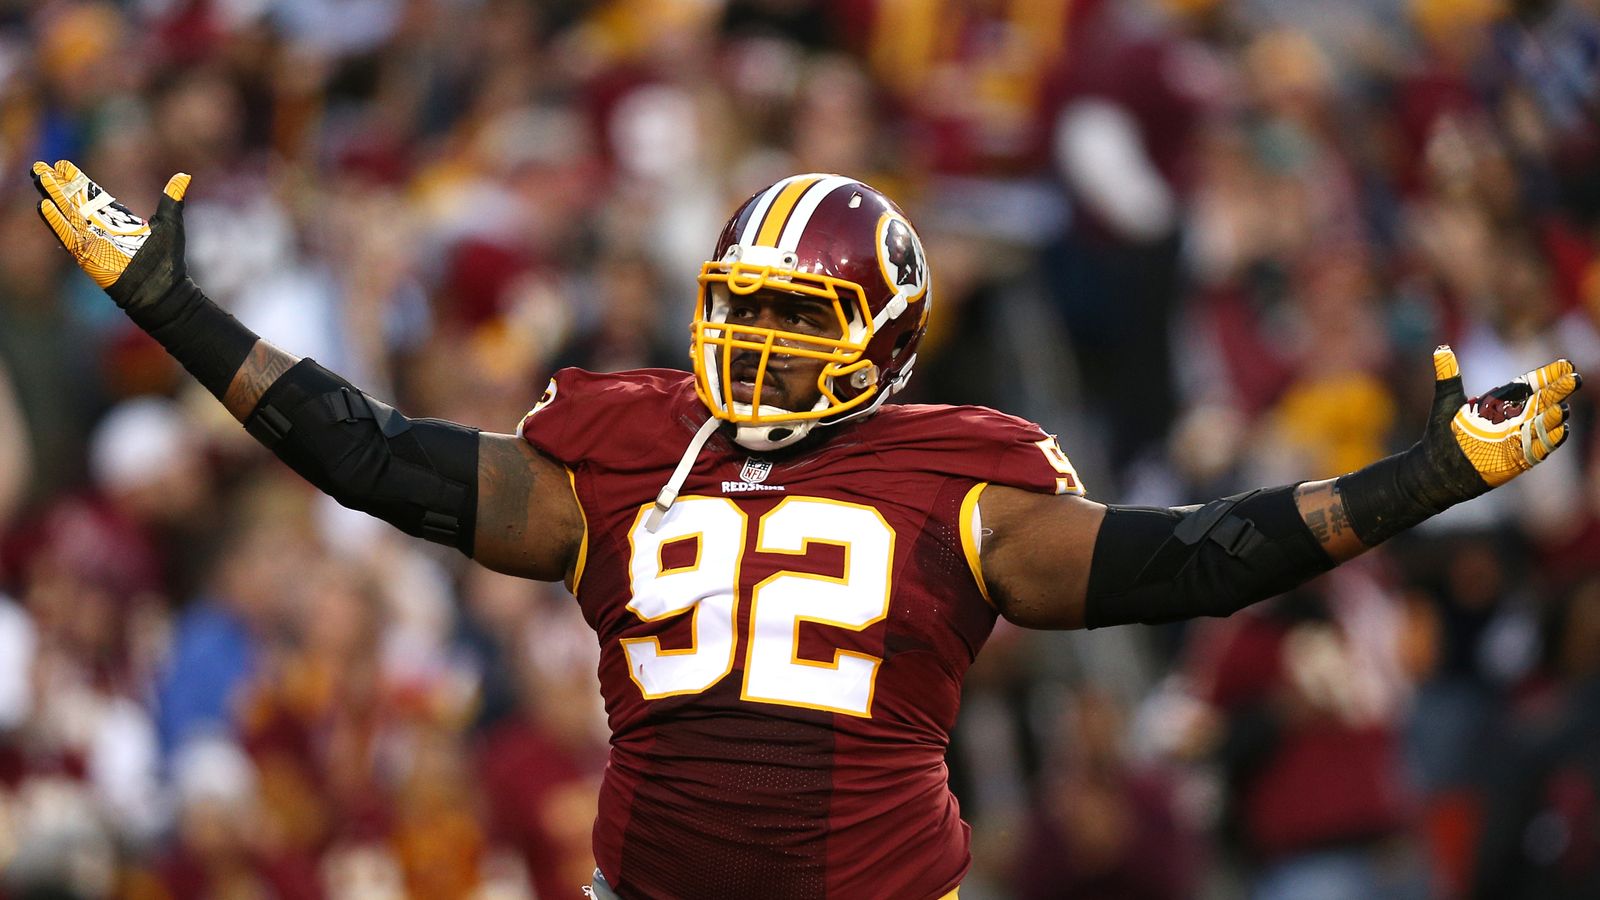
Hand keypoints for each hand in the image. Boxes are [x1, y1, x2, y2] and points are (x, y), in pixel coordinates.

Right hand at [31, 160, 189, 308]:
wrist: (162, 290)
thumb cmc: (167, 260)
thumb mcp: (170, 224)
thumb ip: (171, 199)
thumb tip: (184, 176)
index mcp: (118, 219)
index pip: (93, 195)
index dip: (77, 180)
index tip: (62, 165)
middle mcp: (102, 227)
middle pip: (74, 201)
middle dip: (57, 184)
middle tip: (39, 166)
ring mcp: (92, 240)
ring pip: (67, 214)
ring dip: (52, 197)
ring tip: (37, 178)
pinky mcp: (86, 255)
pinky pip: (68, 237)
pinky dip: (56, 223)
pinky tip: (43, 206)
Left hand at [1430, 345, 1579, 490]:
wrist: (1437, 467)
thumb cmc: (1442, 433)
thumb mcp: (1446, 401)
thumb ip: (1448, 376)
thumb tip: (1441, 348)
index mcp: (1502, 402)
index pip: (1529, 385)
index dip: (1548, 375)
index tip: (1566, 365)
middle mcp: (1514, 418)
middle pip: (1542, 402)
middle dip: (1559, 391)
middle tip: (1574, 379)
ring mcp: (1518, 438)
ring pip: (1543, 425)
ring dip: (1554, 417)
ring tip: (1562, 408)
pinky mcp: (1519, 458)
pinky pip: (1539, 448)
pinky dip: (1550, 441)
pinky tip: (1561, 430)